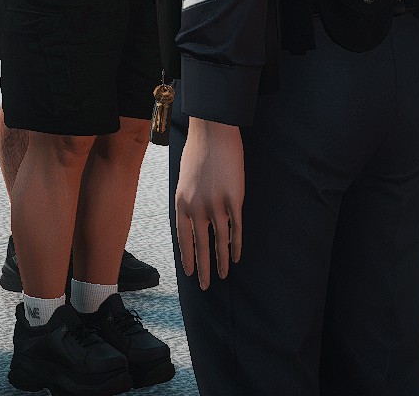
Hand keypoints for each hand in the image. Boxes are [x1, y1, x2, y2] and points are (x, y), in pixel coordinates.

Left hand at [172, 117, 245, 289]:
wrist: (212, 133)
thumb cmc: (197, 152)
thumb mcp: (184, 180)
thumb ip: (188, 200)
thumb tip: (192, 218)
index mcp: (181, 202)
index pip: (183, 238)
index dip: (187, 257)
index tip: (190, 273)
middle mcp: (197, 208)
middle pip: (200, 245)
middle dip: (202, 268)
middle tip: (205, 286)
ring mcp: (216, 204)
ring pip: (219, 241)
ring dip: (221, 261)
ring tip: (222, 277)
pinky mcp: (234, 200)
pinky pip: (236, 228)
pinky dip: (237, 245)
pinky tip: (236, 257)